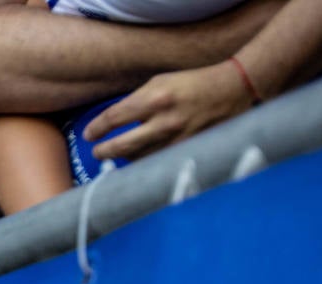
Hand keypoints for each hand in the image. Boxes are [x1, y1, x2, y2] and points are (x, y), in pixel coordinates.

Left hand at [84, 62, 253, 161]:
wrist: (232, 89)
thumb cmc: (191, 84)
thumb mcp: (160, 82)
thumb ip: (136, 102)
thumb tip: (113, 123)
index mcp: (154, 98)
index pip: (114, 118)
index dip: (97, 129)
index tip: (89, 135)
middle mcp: (164, 121)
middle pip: (121, 146)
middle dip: (104, 151)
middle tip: (97, 152)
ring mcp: (176, 139)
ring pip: (138, 159)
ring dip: (124, 159)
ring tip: (117, 155)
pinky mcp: (187, 151)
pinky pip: (157, 163)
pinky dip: (145, 162)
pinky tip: (140, 159)